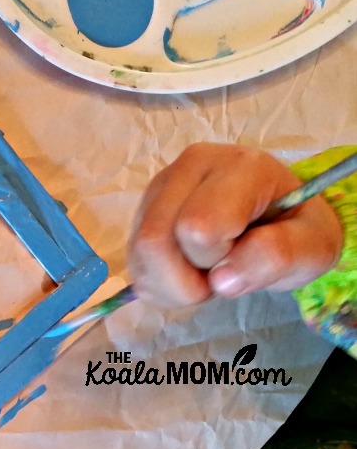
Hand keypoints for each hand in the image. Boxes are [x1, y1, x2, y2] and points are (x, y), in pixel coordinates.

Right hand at [127, 143, 343, 307]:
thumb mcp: (314, 245)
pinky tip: (186, 270)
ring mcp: (161, 183)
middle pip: (155, 239)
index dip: (216, 260)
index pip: (197, 226)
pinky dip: (157, 280)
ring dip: (169, 282)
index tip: (243, 260)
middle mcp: (190, 165)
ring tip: (204, 272)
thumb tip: (221, 279)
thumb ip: (279, 257)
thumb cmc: (296, 227)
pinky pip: (133, 257)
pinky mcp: (145, 205)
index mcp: (238, 168)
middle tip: (220, 273)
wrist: (280, 212)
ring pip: (138, 249)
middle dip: (185, 278)